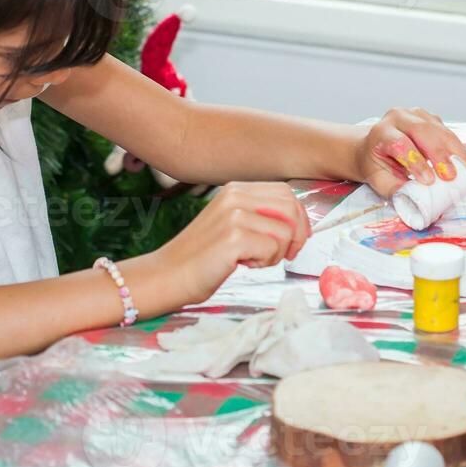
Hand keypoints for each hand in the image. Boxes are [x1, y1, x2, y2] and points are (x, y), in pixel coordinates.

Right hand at [159, 181, 311, 302]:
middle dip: (297, 235)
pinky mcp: (233, 237)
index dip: (298, 218)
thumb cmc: (201, 257)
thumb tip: (297, 221)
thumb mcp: (231, 224)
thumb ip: (258, 216)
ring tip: (254, 261)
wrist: (166, 276)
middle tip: (285, 255)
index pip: (286, 193)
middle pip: (291, 207)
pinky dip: (266, 263)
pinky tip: (244, 265)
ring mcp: (233, 215)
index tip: (296, 239)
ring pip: (285, 231)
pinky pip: (272, 248)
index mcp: (235, 190)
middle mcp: (235, 196)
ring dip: (277, 253)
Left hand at [357, 107, 465, 198]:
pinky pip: (451, 135)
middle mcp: (400, 117)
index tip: (428, 180)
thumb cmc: (376, 164)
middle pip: (423, 132)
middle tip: (451, 176)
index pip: (400, 143)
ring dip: (459, 154)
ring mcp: (418, 115)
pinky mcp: (433, 120)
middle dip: (440, 155)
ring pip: (442, 132)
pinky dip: (463, 153)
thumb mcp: (377, 178)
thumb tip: (415, 201)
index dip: (415, 161)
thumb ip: (394, 189)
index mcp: (382, 132)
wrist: (374, 145)